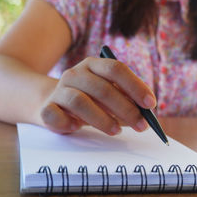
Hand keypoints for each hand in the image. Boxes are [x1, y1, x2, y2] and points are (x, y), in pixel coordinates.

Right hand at [40, 57, 155, 134]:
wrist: (52, 103)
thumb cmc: (91, 101)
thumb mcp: (110, 97)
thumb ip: (128, 101)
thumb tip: (147, 115)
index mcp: (94, 65)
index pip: (116, 69)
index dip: (135, 86)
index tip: (150, 104)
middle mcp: (76, 73)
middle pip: (103, 88)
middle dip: (126, 109)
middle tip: (141, 125)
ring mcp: (59, 89)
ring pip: (80, 102)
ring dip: (102, 119)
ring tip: (116, 131)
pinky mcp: (46, 107)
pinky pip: (55, 114)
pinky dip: (68, 123)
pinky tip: (78, 127)